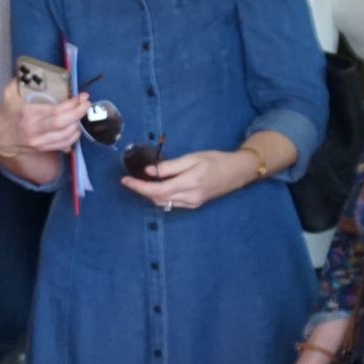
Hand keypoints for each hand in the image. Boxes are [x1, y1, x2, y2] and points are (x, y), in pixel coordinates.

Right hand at [0, 77, 87, 153]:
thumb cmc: (5, 114)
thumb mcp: (8, 94)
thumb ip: (18, 80)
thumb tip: (29, 69)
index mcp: (28, 114)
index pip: (55, 111)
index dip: (71, 104)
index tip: (80, 96)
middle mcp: (35, 130)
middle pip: (63, 123)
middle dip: (79, 113)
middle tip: (87, 103)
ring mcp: (39, 142)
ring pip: (66, 136)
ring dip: (78, 125)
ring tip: (83, 113)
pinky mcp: (42, 149)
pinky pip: (63, 145)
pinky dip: (73, 136)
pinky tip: (76, 127)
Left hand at [120, 147, 252, 211]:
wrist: (237, 172)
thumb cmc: (216, 160)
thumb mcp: (193, 157)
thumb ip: (170, 166)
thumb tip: (149, 171)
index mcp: (189, 184)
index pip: (157, 190)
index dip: (139, 187)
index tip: (125, 181)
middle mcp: (189, 198)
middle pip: (157, 198)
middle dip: (141, 191)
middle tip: (130, 180)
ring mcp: (192, 204)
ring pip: (163, 203)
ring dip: (149, 194)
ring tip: (140, 183)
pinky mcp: (194, 205)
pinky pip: (171, 203)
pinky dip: (160, 196)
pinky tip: (156, 187)